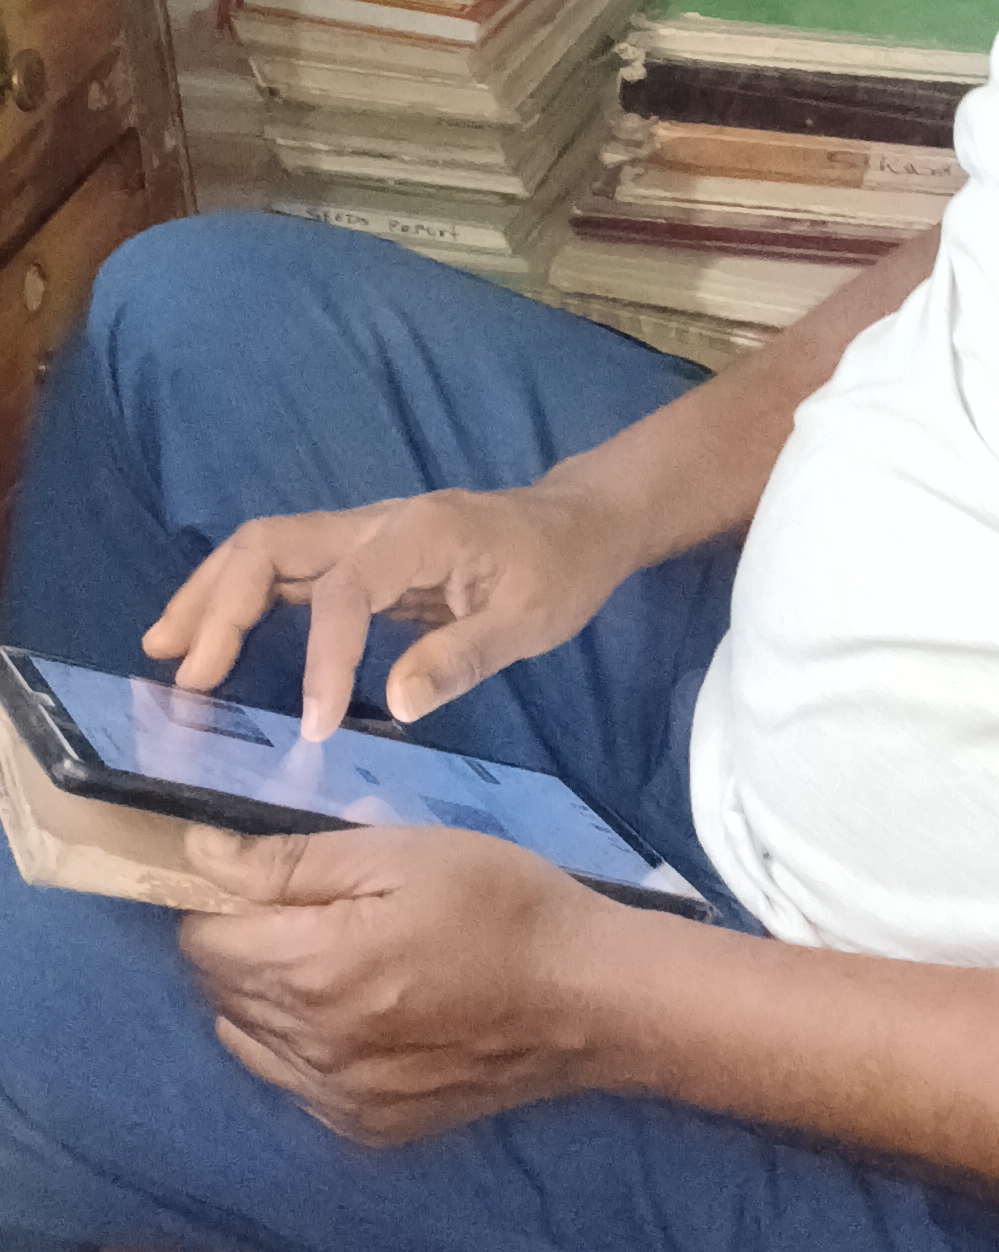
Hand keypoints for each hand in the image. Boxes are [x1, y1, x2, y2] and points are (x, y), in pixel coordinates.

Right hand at [144, 477, 629, 740]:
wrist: (578, 523)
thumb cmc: (560, 571)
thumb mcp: (529, 622)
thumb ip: (462, 658)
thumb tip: (394, 704)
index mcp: (418, 535)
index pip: (344, 591)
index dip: (322, 659)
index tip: (311, 728)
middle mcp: (376, 523)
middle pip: (272, 546)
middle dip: (220, 606)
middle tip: (184, 675)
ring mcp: (363, 533)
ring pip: (266, 549)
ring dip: (212, 596)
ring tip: (166, 650)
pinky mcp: (360, 553)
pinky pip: (285, 567)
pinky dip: (240, 598)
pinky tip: (212, 639)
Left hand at [178, 818, 617, 1141]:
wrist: (590, 997)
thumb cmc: (502, 905)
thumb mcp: (400, 854)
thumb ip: (290, 862)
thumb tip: (196, 857)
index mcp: (315, 972)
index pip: (203, 941)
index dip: (223, 899)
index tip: (268, 877)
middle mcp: (312, 1050)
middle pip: (220, 992)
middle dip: (244, 943)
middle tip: (314, 909)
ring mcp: (339, 1100)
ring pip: (247, 1041)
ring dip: (266, 997)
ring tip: (337, 959)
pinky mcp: (368, 1128)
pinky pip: (292, 1081)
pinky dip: (300, 1044)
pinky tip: (360, 1011)